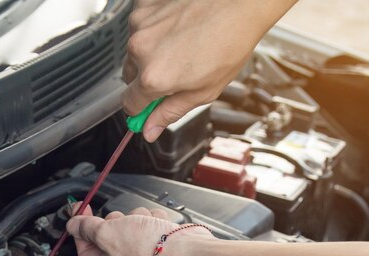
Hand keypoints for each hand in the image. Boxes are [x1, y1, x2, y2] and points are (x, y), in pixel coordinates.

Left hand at [66, 206, 213, 255]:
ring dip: (137, 219)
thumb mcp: (107, 233)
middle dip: (116, 222)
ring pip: (131, 228)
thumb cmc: (150, 251)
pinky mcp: (161, 249)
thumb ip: (86, 228)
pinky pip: (150, 227)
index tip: (80, 209)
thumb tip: (73, 225)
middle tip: (122, 222)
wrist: (188, 254)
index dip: (81, 227)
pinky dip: (154, 222)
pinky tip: (159, 226)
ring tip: (146, 224)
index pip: (84, 248)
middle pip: (109, 236)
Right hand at [123, 0, 295, 141]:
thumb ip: (170, 112)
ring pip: (134, 51)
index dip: (141, 110)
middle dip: (146, 80)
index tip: (149, 110)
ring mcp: (140, 25)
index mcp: (153, 77)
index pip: (129, 104)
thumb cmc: (229, 44)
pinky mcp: (144, 6)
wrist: (239, 5)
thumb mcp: (202, 92)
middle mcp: (140, 50)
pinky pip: (141, 27)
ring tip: (180, 48)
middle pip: (129, 77)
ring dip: (150, 54)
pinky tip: (177, 30)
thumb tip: (150, 130)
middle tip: (174, 76)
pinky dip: (154, 31)